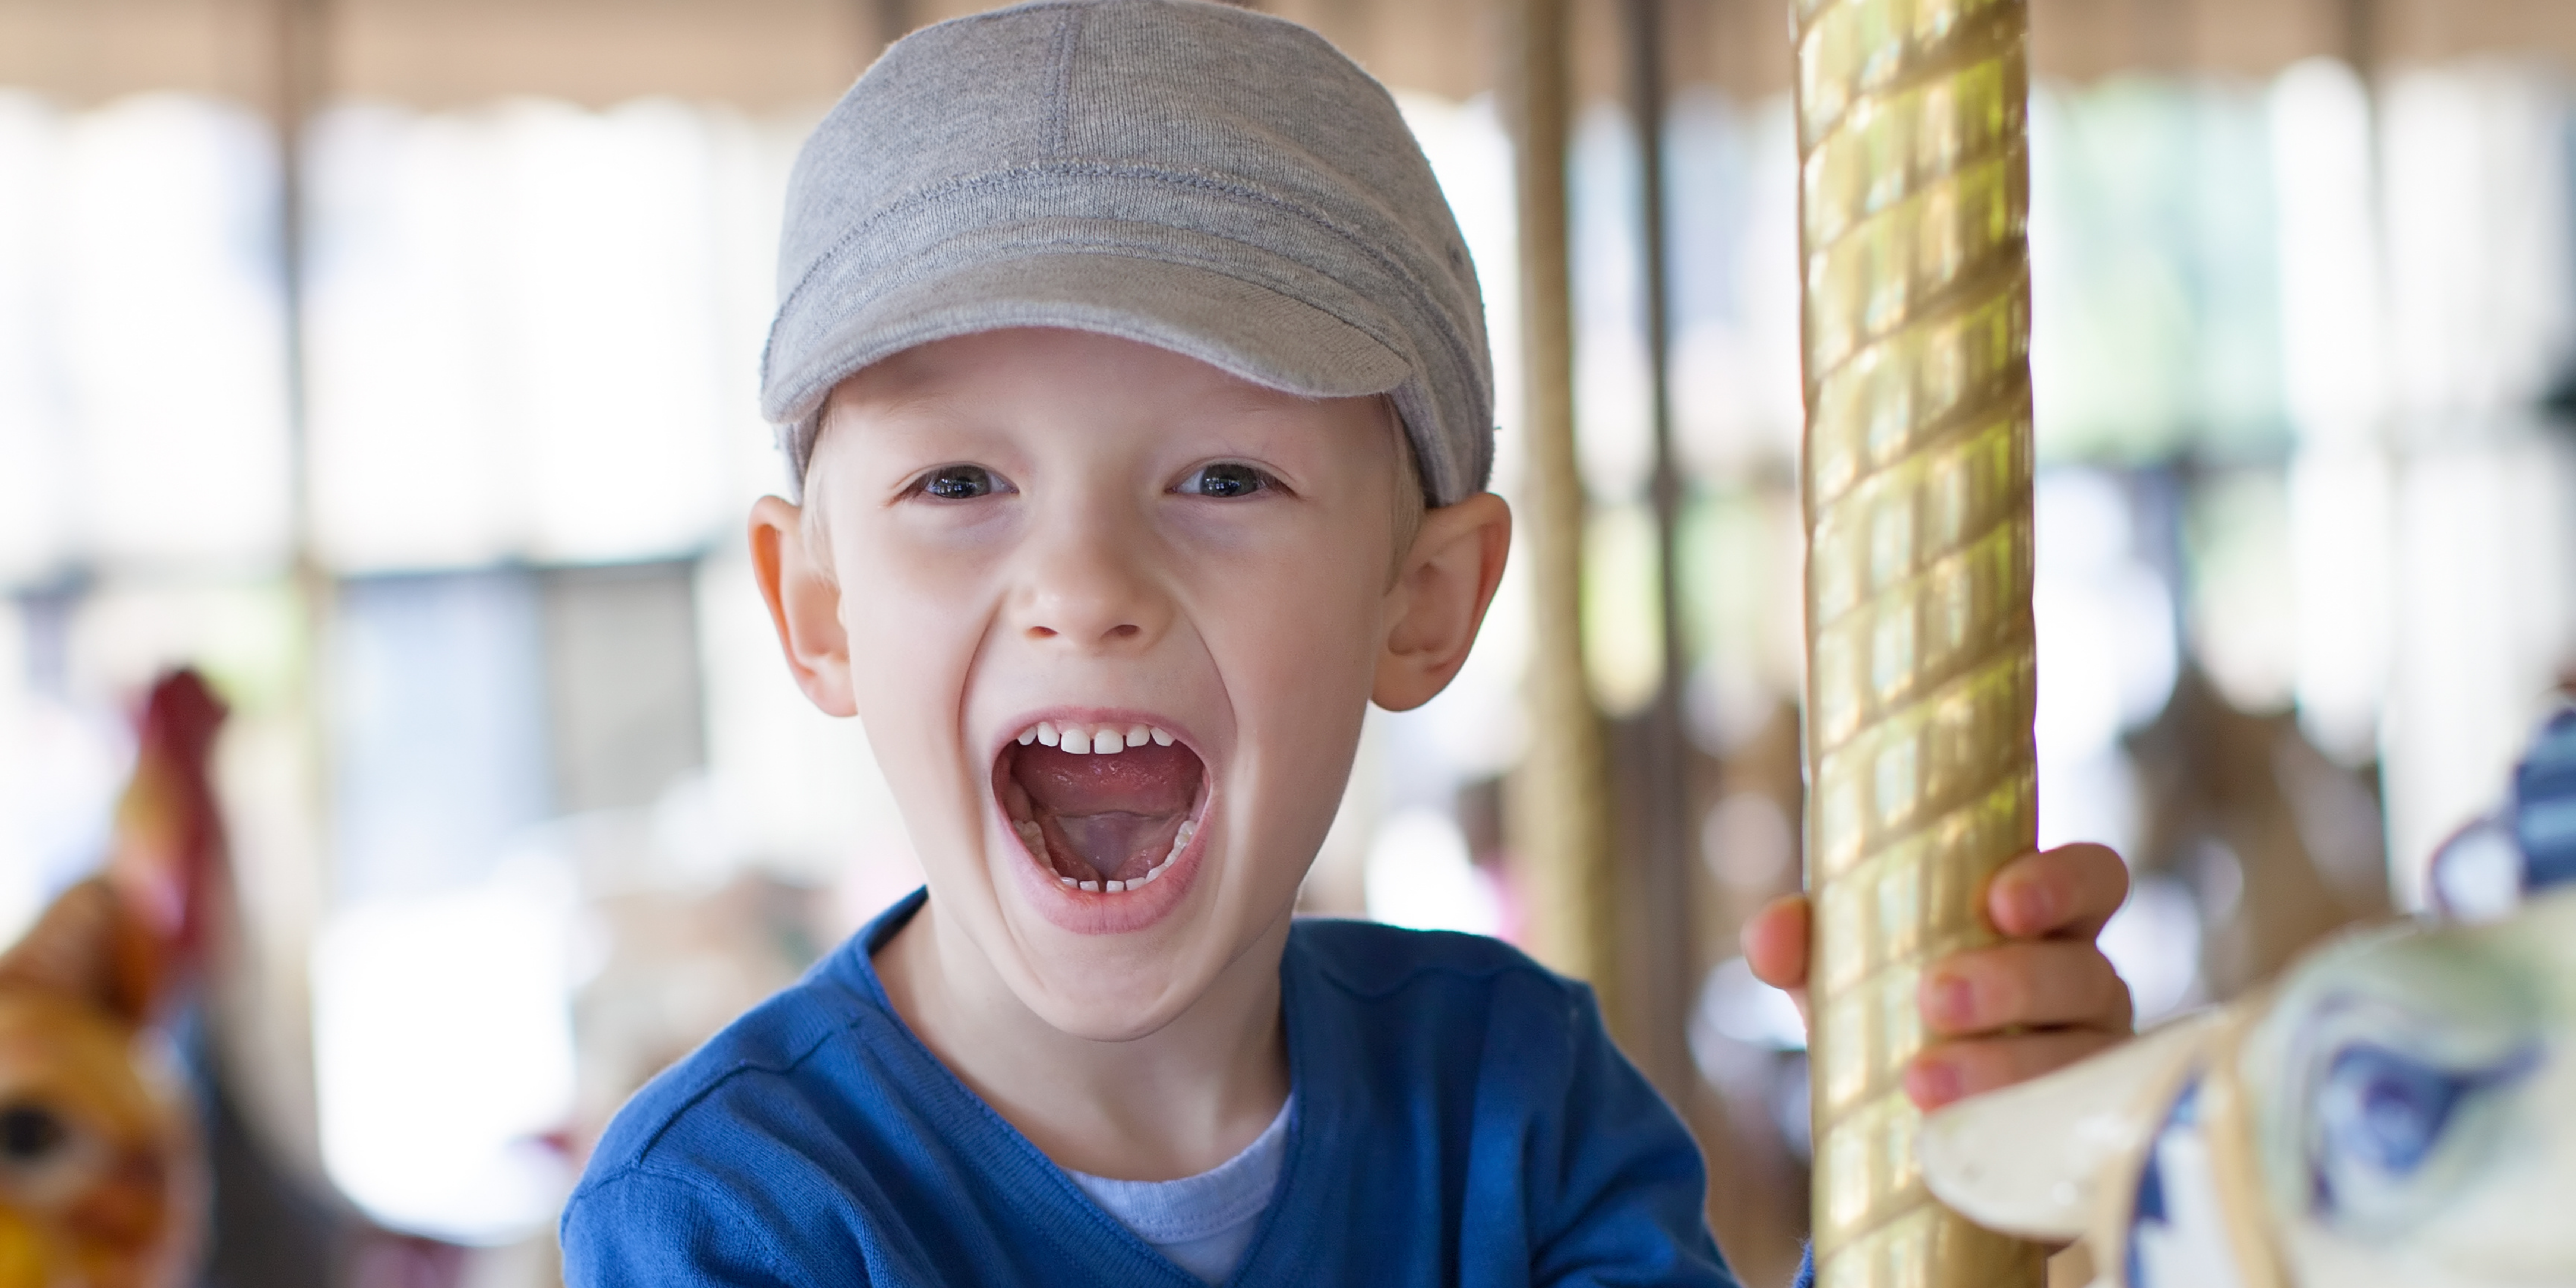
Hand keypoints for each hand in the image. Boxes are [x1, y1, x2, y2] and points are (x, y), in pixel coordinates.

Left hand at [1741, 843, 2133, 1110]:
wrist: (1901, 1143)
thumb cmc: (1891, 1024)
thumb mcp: (1847, 978)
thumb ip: (1806, 945)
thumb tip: (1771, 935)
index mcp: (2046, 929)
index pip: (2093, 880)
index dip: (2062, 881)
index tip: (2002, 902)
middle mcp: (2086, 990)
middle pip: (2086, 970)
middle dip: (2013, 982)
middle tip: (1935, 999)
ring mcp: (2095, 1066)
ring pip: (2080, 1057)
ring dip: (2002, 1066)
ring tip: (1921, 1084)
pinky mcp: (2083, 1137)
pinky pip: (2074, 1135)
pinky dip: (2015, 1134)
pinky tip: (1960, 1138)